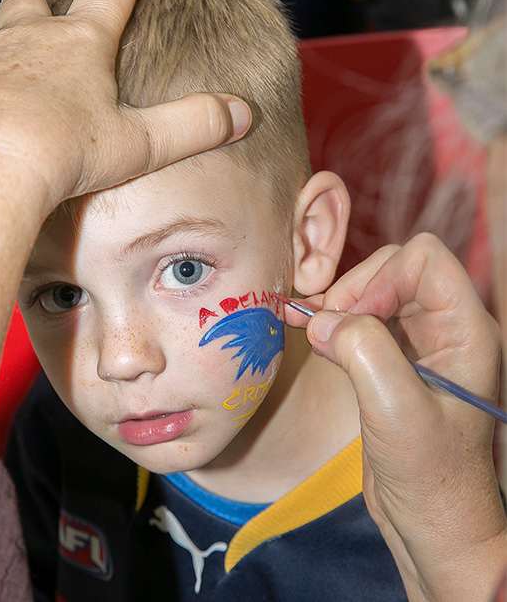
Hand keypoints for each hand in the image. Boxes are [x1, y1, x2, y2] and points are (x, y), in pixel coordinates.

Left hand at [0, 0, 250, 202]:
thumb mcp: (139, 145)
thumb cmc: (62, 155)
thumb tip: (245, 113)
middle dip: (46, 3)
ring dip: (6, 46)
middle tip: (56, 18)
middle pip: (33, 0)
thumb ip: (194, 126)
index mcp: (80, 41)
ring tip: (17, 74)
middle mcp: (28, 37)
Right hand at [286, 233, 506, 599]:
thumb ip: (362, 349)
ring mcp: (422, 348)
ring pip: (376, 293)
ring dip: (340, 306)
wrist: (431, 523)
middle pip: (396, 268)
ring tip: (314, 333)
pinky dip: (336, 325)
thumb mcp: (395, 408)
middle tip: (324, 327)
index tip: (350, 320)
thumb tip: (320, 320)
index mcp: (467, 331)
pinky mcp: (395, 366)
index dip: (380, 278)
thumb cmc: (428, 473)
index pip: (423, 259)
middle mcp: (448, 331)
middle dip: (354, 290)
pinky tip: (317, 343)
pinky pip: (364, 323)